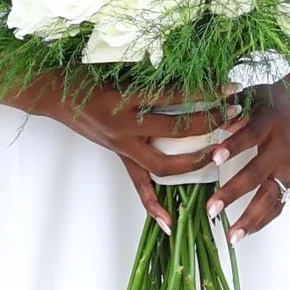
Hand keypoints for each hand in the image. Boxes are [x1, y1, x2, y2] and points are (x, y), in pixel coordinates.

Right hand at [51, 79, 247, 231]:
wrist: (55, 94)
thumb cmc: (87, 75)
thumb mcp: (120, 68)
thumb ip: (152, 74)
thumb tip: (191, 67)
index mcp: (126, 99)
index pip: (175, 95)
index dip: (205, 91)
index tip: (230, 87)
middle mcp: (124, 126)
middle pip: (175, 131)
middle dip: (209, 124)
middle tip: (234, 117)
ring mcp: (122, 146)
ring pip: (163, 164)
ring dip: (194, 163)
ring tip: (219, 156)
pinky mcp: (120, 157)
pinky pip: (138, 186)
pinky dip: (154, 205)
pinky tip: (170, 223)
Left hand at [207, 76, 289, 238]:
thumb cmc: (273, 101)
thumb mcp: (253, 95)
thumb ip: (230, 108)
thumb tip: (207, 120)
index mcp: (270, 122)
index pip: (251, 134)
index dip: (234, 145)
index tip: (214, 158)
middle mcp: (282, 147)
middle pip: (258, 174)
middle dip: (234, 193)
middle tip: (211, 210)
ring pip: (271, 197)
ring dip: (251, 219)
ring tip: (231, 238)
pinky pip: (278, 205)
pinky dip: (262, 221)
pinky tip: (244, 234)